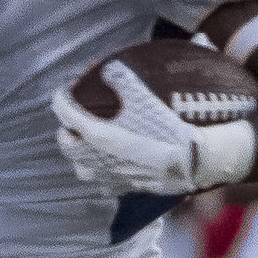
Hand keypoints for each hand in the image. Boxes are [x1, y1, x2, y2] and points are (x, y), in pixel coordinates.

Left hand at [49, 62, 252, 195]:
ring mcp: (109, 177)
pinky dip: (103, 171)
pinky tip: (113, 163)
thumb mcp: (146, 97)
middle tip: (74, 119)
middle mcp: (96, 160)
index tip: (63, 92)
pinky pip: (104, 182)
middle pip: (67, 145)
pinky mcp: (126, 188)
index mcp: (96, 135)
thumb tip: (110, 68)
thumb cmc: (170, 127)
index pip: (66, 114)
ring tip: (89, 143)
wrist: (195, 161)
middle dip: (67, 130)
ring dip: (81, 155)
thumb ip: (124, 79)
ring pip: (82, 168)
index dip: (62, 100)